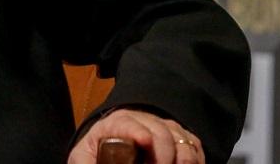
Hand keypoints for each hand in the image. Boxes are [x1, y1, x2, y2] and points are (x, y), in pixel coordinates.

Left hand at [68, 109, 203, 163]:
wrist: (115, 144)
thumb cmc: (98, 152)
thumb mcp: (84, 157)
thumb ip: (85, 162)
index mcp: (116, 123)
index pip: (128, 122)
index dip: (137, 131)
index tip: (144, 141)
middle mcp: (144, 119)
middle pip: (160, 133)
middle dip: (162, 157)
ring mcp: (165, 127)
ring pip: (181, 140)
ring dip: (182, 161)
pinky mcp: (181, 137)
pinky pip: (194, 147)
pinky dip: (194, 161)